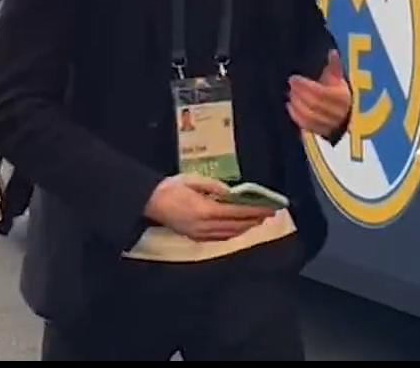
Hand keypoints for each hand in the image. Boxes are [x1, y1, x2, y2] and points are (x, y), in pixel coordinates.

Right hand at [143, 174, 275, 240]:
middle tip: (269, 214)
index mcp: (205, 210)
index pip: (237, 213)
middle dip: (254, 221)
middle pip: (235, 226)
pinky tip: (238, 229)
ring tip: (258, 221)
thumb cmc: (171, 188)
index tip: (269, 208)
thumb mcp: (194, 180)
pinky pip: (218, 238)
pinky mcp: (194, 237)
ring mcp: (199, 234)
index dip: (254, 211)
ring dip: (245, 229)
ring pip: (228, 234)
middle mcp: (204, 226)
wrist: (150, 202)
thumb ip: (214, 187)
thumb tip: (231, 193)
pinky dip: (232, 234)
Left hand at [287, 50, 350, 138]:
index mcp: (342, 96)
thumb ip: (334, 66)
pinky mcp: (322, 132)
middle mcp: (338, 112)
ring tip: (290, 94)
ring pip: (310, 116)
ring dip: (297, 104)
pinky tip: (290, 106)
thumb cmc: (338, 93)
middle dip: (299, 93)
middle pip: (314, 104)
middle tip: (290, 85)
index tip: (294, 78)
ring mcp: (330, 124)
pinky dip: (296, 116)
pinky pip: (307, 126)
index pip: (321, 92)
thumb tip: (332, 52)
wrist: (344, 115)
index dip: (305, 85)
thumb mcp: (338, 79)